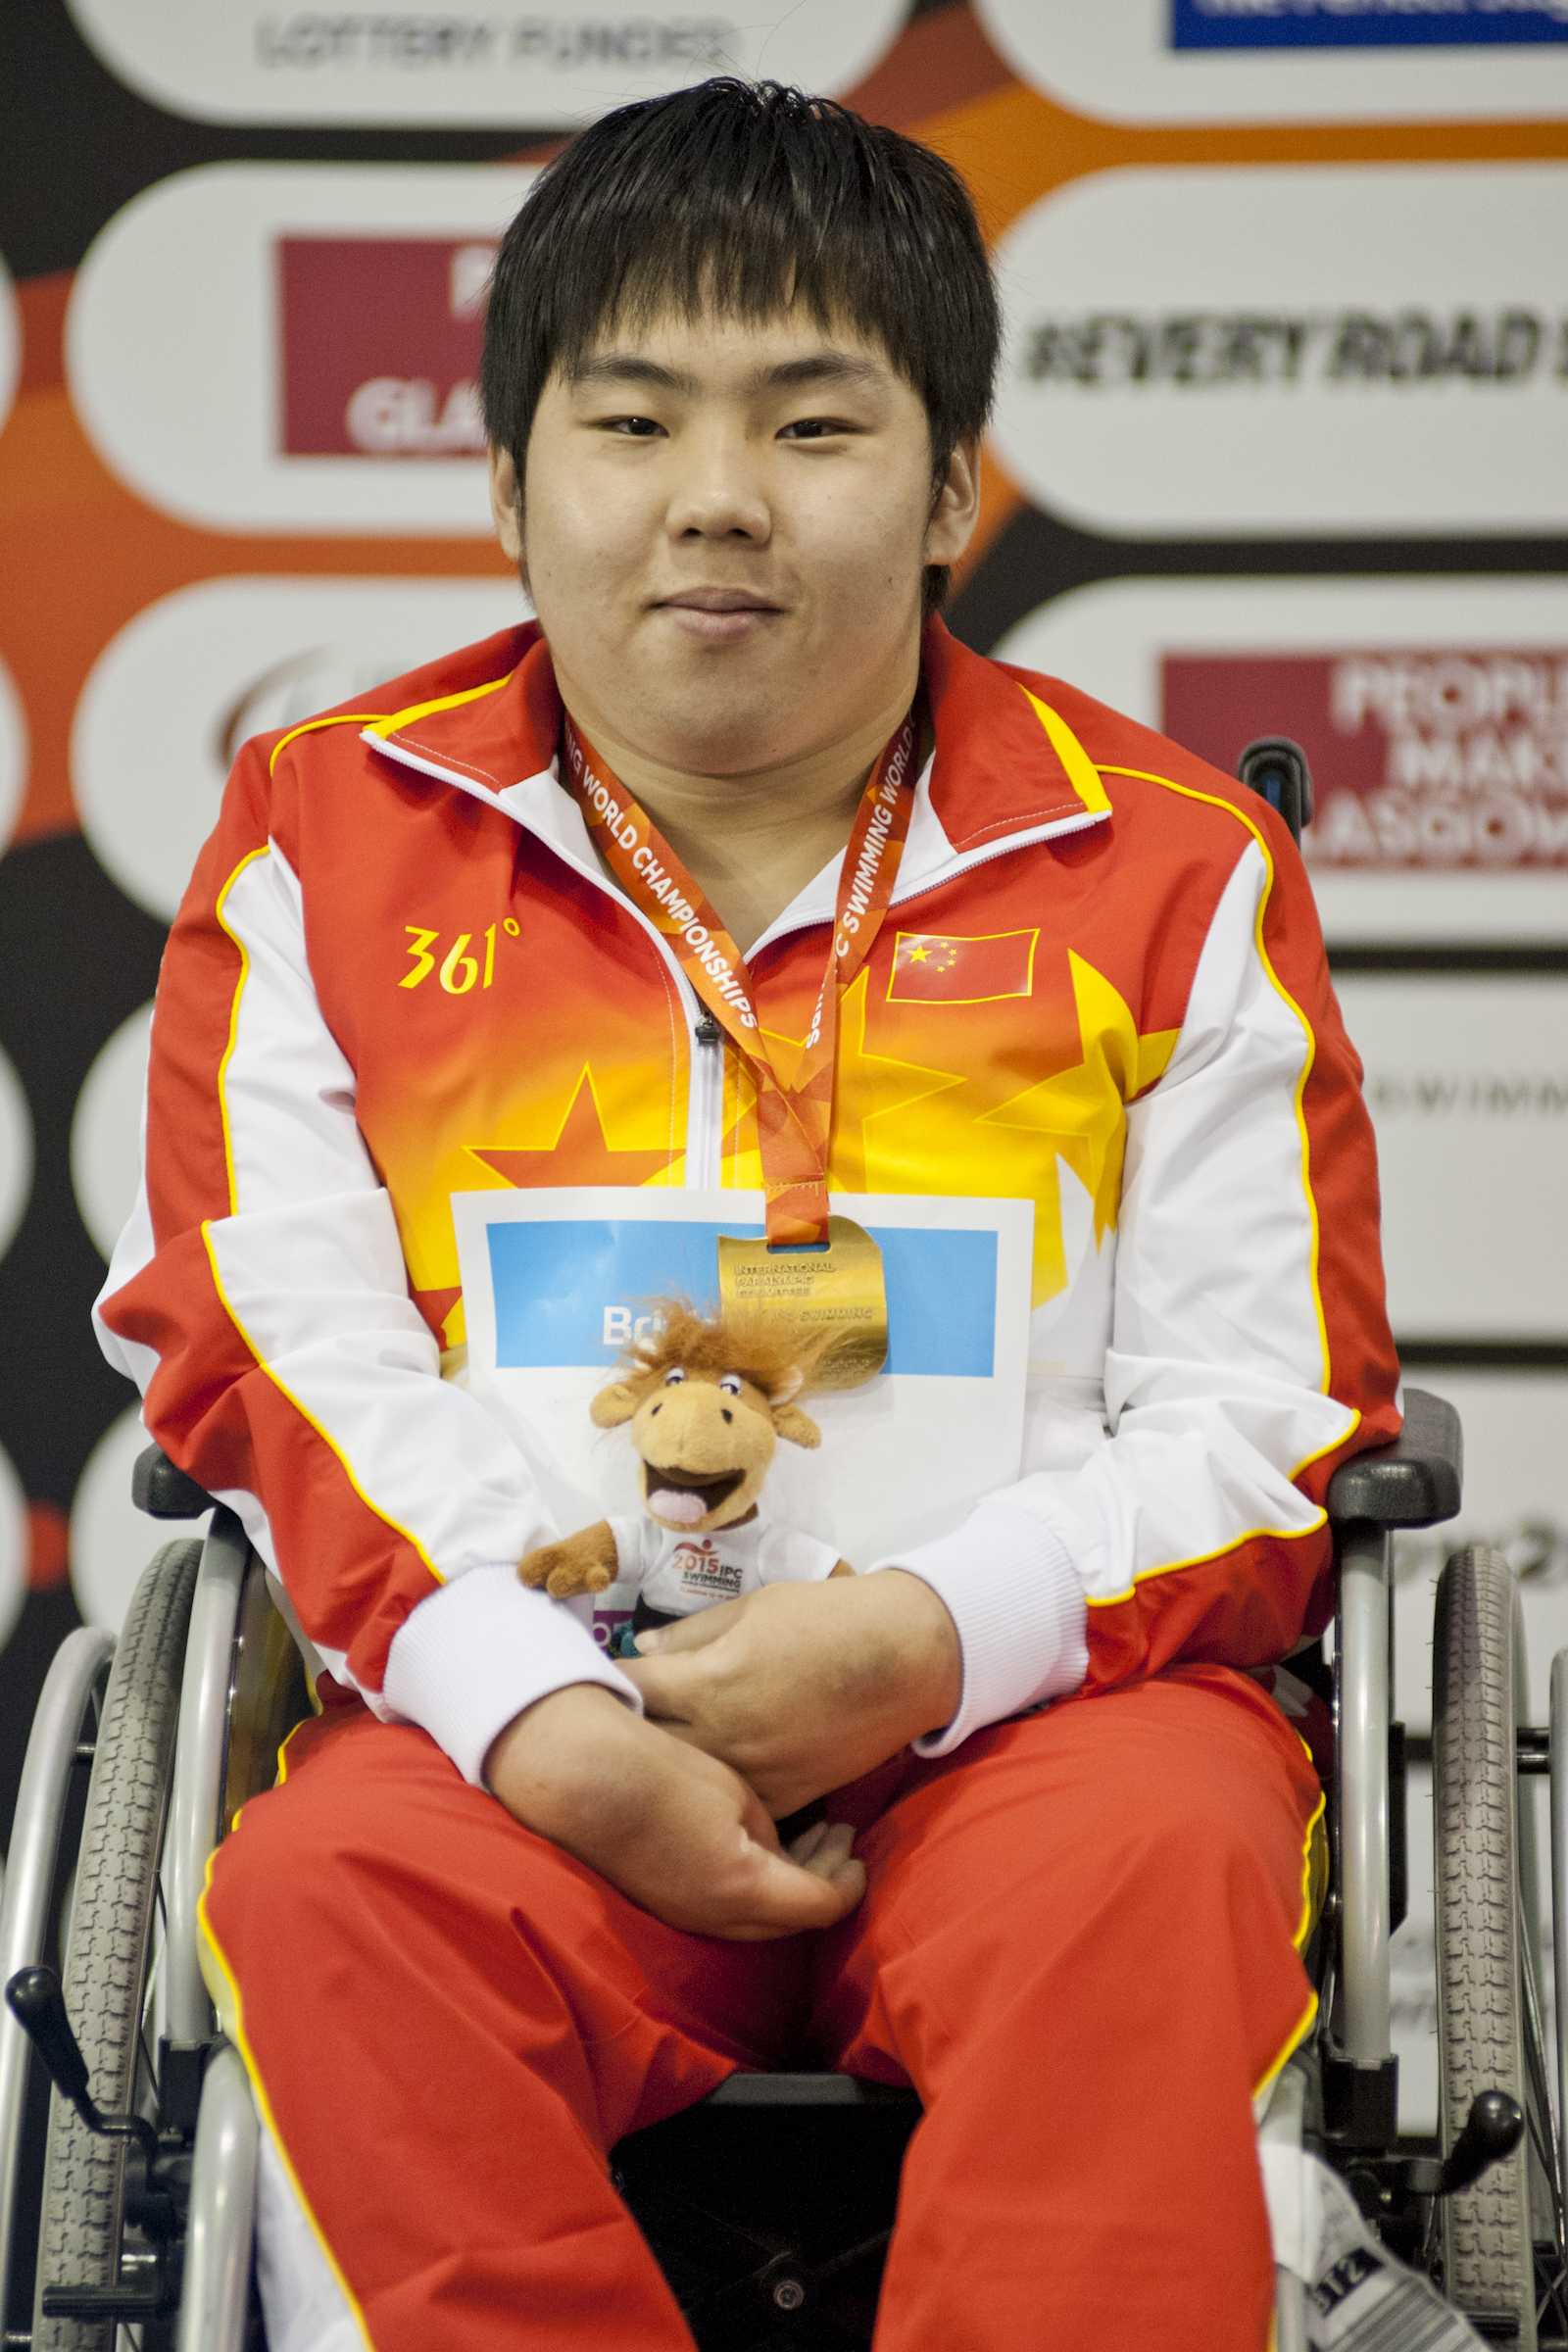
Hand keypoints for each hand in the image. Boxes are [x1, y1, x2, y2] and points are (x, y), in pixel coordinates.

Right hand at [485, 1684, 864, 1939]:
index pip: (819, 1906)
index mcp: (745, 1888)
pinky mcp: (663, 1902)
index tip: (858, 1856)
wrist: (586, 1777)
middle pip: (790, 1920)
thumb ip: (771, 1837)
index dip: (847, 1884)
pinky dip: (754, 1884)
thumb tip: (781, 1855)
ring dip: (788, 1884)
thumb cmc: (666, 1772)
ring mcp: (685, 1915)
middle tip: (841, 1839)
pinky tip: (758, 1847)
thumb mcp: (739, 1797)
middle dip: (822, 1882)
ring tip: (809, 1837)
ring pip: (757, 1918)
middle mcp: (716, 1917)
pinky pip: (724, 1907)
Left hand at [621, 1571, 961, 1817]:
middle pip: (644, 1746)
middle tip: (603, 1722)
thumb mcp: (752, 1609)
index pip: (629, 1689)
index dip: (603, 1682)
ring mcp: (753, 1774)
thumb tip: (644, 1647)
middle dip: (621, 1733)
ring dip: (660, 1770)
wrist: (906, 1658)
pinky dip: (713, 1796)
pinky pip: (733, 1807)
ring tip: (641, 1757)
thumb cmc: (829, 1619)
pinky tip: (702, 1785)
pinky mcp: (787, 1797)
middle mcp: (721, 1736)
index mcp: (706, 1681)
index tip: (588, 1678)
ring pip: (684, 1785)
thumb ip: (691, 1635)